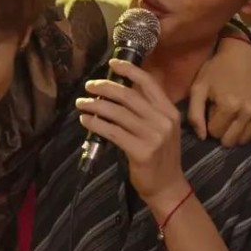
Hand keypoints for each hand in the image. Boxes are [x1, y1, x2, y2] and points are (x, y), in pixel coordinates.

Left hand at [76, 59, 188, 206]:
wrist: (167, 187)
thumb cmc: (160, 157)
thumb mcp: (162, 129)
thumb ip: (147, 111)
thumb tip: (119, 92)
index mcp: (169, 112)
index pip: (149, 83)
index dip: (129, 70)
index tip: (112, 63)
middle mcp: (163, 121)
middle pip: (128, 96)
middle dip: (105, 87)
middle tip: (89, 86)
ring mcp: (153, 136)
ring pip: (117, 113)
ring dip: (95, 105)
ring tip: (81, 103)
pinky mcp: (141, 151)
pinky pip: (112, 132)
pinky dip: (96, 124)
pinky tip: (86, 120)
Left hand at [188, 37, 250, 146]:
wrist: (241, 55)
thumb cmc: (215, 71)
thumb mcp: (198, 89)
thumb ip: (194, 115)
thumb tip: (202, 138)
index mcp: (229, 107)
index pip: (215, 133)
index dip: (210, 123)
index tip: (212, 109)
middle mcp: (249, 111)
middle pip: (231, 140)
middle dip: (223, 131)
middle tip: (221, 114)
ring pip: (245, 138)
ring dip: (236, 130)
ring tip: (232, 112)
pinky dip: (249, 123)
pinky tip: (244, 108)